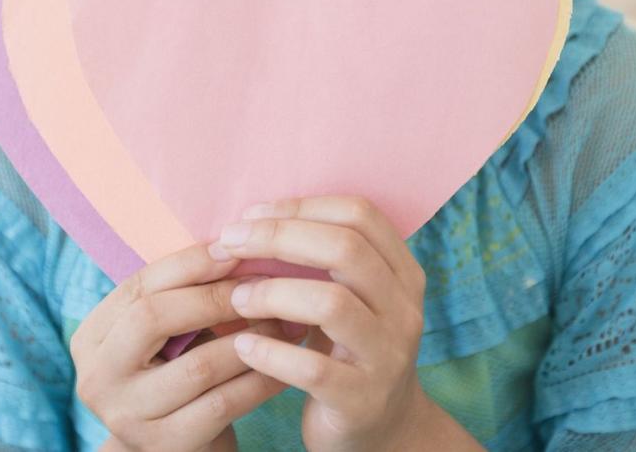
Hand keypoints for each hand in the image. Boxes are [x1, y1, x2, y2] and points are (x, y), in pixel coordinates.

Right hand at [72, 242, 307, 451]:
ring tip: (288, 319)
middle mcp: (97, 378)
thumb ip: (184, 293)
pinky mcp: (165, 447)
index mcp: (92, 338)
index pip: (140, 285)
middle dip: (216, 296)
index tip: (238, 246)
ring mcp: (127, 417)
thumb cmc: (178, 372)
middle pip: (154, 317)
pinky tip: (288, 362)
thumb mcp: (166, 333)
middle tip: (265, 284)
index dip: (190, 262)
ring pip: (198, 364)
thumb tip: (239, 240)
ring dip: (251, 337)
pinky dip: (260, 379)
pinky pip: (223, 404)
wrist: (177, 448)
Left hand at [209, 196, 431, 451]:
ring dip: (272, 293)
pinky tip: (244, 346)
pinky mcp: (362, 400)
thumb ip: (320, 261)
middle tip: (231, 241)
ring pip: (331, 303)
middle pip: (345, 250)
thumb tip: (250, 220)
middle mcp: (404, 309)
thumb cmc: (349, 350)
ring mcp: (388, 355)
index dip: (303, 206)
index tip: (253, 213)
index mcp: (402, 273)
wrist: (384, 430)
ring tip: (236, 299)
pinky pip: (312, 368)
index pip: (359, 215)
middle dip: (278, 238)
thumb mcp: (351, 299)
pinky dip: (271, 352)